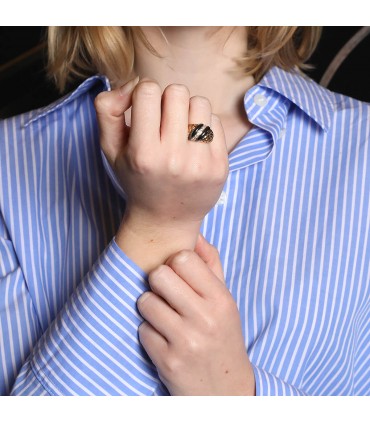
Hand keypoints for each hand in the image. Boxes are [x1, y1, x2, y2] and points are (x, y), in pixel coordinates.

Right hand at [94, 77, 228, 233]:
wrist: (166, 220)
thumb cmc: (137, 179)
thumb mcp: (111, 149)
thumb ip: (108, 110)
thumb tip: (132, 83)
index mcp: (143, 153)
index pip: (147, 90)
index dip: (144, 93)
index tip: (145, 111)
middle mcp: (173, 159)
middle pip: (177, 91)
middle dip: (168, 101)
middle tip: (164, 122)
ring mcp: (200, 164)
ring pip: (200, 103)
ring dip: (189, 111)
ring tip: (180, 132)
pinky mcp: (220, 167)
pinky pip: (216, 122)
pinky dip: (204, 126)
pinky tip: (194, 145)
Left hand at [137, 234, 255, 395]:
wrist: (226, 390)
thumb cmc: (223, 336)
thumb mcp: (225, 300)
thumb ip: (211, 264)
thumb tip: (195, 234)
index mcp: (221, 299)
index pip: (183, 258)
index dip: (175, 263)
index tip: (178, 275)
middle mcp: (205, 318)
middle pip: (159, 275)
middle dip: (158, 282)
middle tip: (167, 294)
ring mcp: (185, 341)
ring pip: (146, 301)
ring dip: (151, 308)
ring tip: (165, 317)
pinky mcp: (167, 361)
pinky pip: (142, 329)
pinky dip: (149, 332)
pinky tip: (163, 338)